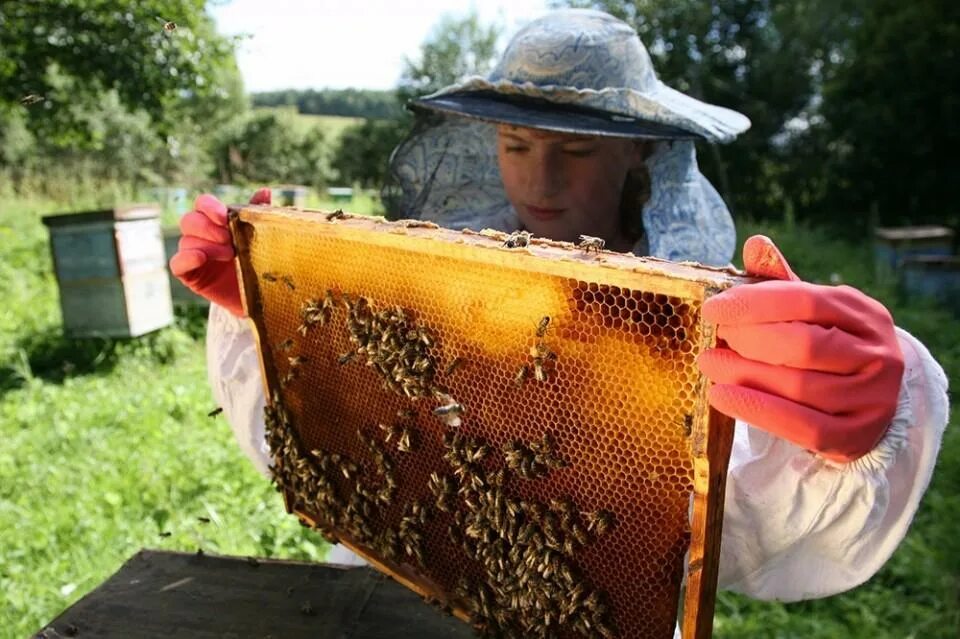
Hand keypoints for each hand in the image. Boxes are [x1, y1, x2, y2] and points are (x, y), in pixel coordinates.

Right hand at [169, 188, 270, 316]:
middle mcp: (200, 234)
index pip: (202, 204)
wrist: (256, 294)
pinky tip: (200, 258)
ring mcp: (192, 253)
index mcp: (215, 221)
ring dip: (207, 245)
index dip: (210, 207)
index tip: (224, 216)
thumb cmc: (256, 261)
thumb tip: (264, 191)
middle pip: (189, 220)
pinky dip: (186, 258)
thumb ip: (257, 215)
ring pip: (186, 241)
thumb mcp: (260, 237)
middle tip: (230, 240)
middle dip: (209, 228)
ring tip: (230, 255)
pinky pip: (177, 263)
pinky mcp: (188, 273)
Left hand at [696, 235, 904, 461]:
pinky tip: (722, 396)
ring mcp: (870, 399)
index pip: (806, 300)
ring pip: (799, 386)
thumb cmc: (832, 349)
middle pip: (804, 344)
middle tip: (714, 338)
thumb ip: (783, 285)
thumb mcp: (816, 314)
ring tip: (709, 363)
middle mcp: (876, 356)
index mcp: (864, 315)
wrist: (872, 405)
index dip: (755, 303)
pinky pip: (800, 426)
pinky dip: (756, 410)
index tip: (713, 308)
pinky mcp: (854, 438)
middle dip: (750, 339)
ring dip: (744, 374)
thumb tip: (754, 245)